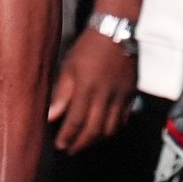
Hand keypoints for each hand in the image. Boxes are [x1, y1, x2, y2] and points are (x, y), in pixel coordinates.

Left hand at [49, 28, 136, 152]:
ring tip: (86, 142)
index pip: (75, 121)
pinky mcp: (131, 95)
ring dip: (97, 140)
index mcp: (87, 88)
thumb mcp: (69, 66)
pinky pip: (124, 120)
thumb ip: (62, 93)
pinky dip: (114, 129)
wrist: (117, 31)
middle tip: (71, 150)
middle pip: (94, 130)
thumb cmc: (88, 47)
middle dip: (81, 143)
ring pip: (110, 128)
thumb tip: (51, 116)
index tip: (59, 145)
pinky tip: (104, 131)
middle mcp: (105, 96)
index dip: (67, 136)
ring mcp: (120, 97)